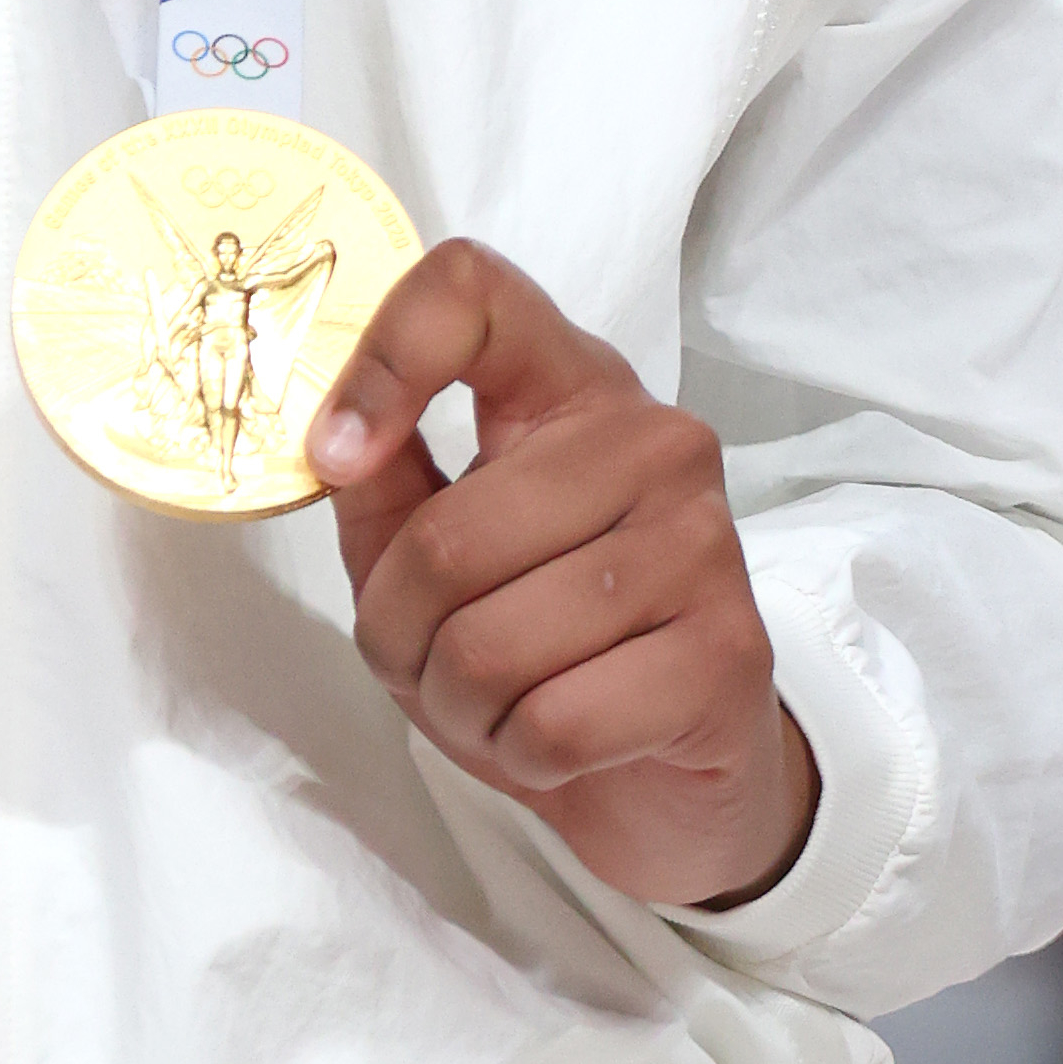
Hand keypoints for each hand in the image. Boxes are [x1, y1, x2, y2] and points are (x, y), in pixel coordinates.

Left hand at [307, 240, 817, 911]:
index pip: (474, 292)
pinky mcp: (728, 654)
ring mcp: (703, 541)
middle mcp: (654, 439)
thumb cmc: (536, 642)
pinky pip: (556, 721)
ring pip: (490, 642)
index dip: (384, 360)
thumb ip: (381, 484)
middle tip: (420, 663)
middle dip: (398, 631)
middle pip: (450, 535)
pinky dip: (518, 753)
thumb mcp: (432, 548)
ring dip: (455, 703)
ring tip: (490, 705)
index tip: (334, 455)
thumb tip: (334, 444)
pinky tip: (547, 744)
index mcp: (570, 383)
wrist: (664, 772)